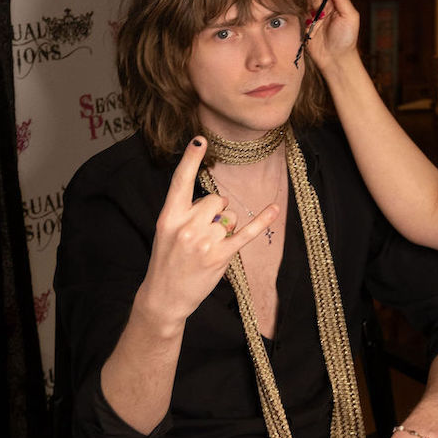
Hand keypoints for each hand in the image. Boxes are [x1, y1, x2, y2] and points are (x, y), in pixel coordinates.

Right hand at [135, 137, 274, 325]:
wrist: (164, 297)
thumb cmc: (167, 260)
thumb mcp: (167, 231)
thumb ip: (187, 211)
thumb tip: (220, 201)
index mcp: (168, 217)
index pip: (180, 182)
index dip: (190, 159)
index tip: (200, 140)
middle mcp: (186, 226)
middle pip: (216, 199)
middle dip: (216, 211)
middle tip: (203, 232)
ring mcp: (203, 242)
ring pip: (230, 217)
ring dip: (226, 228)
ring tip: (209, 247)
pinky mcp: (220, 256)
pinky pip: (245, 233)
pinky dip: (261, 221)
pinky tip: (273, 209)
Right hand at [304, 0, 360, 73]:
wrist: (334, 59)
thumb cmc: (346, 39)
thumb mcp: (350, 17)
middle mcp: (325, 2)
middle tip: (324, 9)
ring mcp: (313, 11)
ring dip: (312, 4)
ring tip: (319, 18)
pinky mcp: (303, 19)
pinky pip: (297, 7)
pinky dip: (302, 11)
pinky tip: (310, 22)